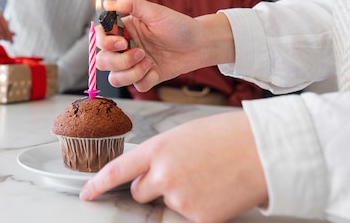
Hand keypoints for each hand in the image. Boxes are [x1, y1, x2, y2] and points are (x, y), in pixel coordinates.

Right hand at [0, 11, 14, 42]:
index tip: (11, 39)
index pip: (5, 27)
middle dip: (5, 37)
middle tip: (8, 41)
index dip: (8, 34)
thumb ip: (9, 28)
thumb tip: (15, 34)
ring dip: (0, 39)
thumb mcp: (4, 21)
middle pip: (0, 31)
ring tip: (3, 40)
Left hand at [80, 111, 267, 222]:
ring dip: (179, 195)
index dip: (98, 184)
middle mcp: (163, 176)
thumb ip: (161, 154)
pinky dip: (200, 208)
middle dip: (152, 186)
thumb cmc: (226, 136)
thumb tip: (151, 172)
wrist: (262, 150)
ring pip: (167, 204)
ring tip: (206, 177)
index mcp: (157, 150)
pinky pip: (189, 217)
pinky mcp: (199, 218)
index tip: (87, 193)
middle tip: (181, 172)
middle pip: (139, 192)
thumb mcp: (183, 135)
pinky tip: (216, 191)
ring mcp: (180, 199)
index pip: (117, 170)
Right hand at [95, 0, 234, 91]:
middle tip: (140, 52)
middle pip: (102, 61)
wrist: (199, 44)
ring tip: (148, 62)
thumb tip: (106, 3)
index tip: (122, 41)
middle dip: (118, 61)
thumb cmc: (178, 25)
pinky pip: (136, 86)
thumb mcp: (155, 11)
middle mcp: (125, 48)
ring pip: (115, 78)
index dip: (105, 43)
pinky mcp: (146, 77)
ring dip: (130, 72)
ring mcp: (134, 64)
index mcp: (123, 30)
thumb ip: (130, 4)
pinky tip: (155, 70)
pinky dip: (144, 80)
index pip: (99, 38)